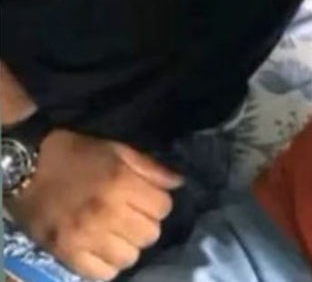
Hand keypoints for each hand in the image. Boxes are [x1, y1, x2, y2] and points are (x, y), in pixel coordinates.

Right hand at [7, 129, 182, 280]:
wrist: (27, 169)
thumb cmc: (75, 154)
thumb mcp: (116, 149)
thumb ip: (149, 167)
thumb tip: (178, 183)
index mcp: (120, 182)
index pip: (163, 206)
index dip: (159, 202)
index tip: (148, 199)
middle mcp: (106, 212)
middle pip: (150, 234)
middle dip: (147, 224)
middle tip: (133, 216)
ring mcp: (85, 237)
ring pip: (130, 257)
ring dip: (128, 246)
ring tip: (117, 234)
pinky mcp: (67, 255)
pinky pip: (102, 274)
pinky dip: (107, 265)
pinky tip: (102, 250)